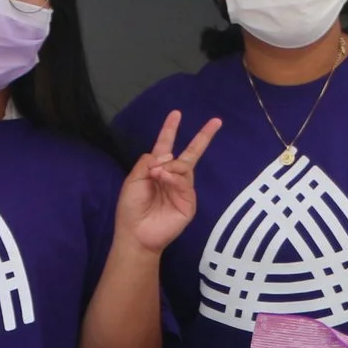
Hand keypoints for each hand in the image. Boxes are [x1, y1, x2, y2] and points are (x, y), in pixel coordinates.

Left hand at [117, 111, 220, 253]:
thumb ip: (148, 162)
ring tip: (157, 176)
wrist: (135, 233)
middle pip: (190, 153)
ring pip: (184, 166)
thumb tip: (168, 156)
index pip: (166, 145)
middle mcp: (172, 177)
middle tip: (216, 121)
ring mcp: (182, 189)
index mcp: (157, 170)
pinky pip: (184, 182)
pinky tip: (163, 179)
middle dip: (203, 137)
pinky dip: (173, 178)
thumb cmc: (131, 208)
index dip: (170, 129)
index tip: (176, 114)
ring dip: (170, 166)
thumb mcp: (133, 179)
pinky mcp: (188, 202)